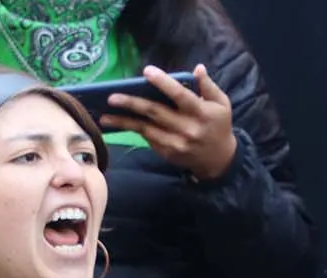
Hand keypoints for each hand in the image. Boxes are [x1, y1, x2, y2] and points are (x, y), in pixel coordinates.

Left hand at [101, 64, 238, 182]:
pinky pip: (147, 138)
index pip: (179, 95)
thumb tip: (197, 69)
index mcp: (201, 112)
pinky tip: (119, 123)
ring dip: (124, 122)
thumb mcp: (222, 104)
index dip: (163, 83)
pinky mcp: (168, 153)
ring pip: (146, 129)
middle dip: (132, 103)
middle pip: (155, 112)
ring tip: (104, 116)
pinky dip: (133, 130)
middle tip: (111, 97)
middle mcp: (187, 128)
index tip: (147, 71)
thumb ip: (208, 86)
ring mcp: (176, 143)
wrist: (218, 160)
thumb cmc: (219, 126)